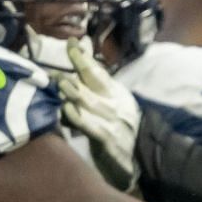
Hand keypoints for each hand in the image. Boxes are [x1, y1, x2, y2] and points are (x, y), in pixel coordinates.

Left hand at [59, 38, 140, 191]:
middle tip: (58, 62)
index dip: (83, 57)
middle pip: (93, 81)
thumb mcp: (114, 107)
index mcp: (117, 93)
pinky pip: (90, 126)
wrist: (143, 158)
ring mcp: (111, 121)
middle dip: (77, 68)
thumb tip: (74, 74)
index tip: (71, 43)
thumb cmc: (123, 131)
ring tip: (60, 82)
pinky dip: (77, 117)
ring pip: (89, 101)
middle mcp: (115, 104)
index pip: (98, 71)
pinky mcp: (106, 140)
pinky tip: (66, 109)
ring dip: (73, 90)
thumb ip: (97, 91)